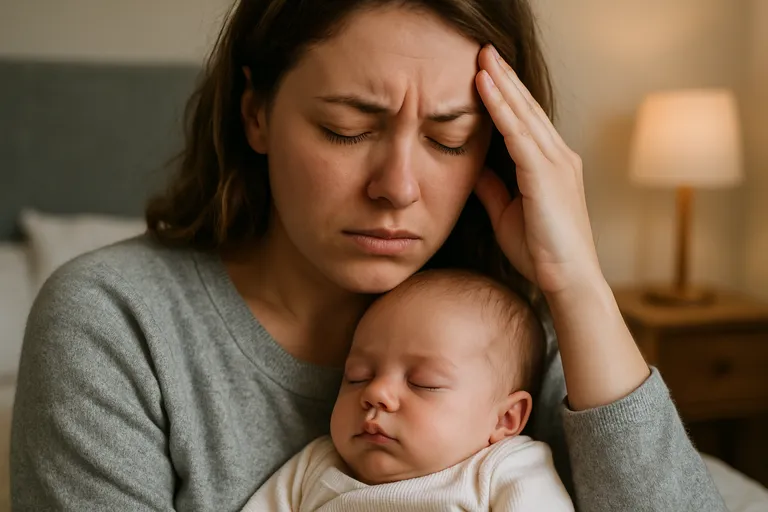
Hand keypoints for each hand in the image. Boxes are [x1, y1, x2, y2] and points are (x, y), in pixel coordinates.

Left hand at [473, 45, 602, 297]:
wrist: (566, 281)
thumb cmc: (541, 252)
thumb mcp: (507, 214)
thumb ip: (494, 188)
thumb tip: (475, 168)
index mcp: (551, 166)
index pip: (525, 122)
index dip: (506, 95)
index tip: (485, 73)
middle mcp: (558, 157)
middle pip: (526, 108)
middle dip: (504, 78)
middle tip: (483, 50)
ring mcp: (556, 163)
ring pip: (523, 113)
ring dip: (501, 83)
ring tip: (481, 57)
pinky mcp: (547, 174)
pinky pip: (518, 132)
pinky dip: (500, 107)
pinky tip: (484, 86)